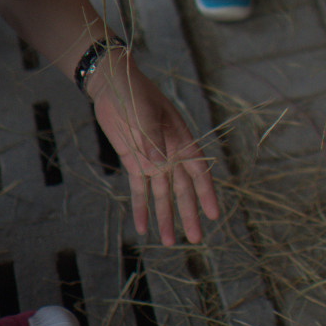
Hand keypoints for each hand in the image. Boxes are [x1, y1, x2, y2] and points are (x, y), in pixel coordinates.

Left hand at [88, 49, 220, 242]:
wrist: (112, 84)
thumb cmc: (134, 92)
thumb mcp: (143, 113)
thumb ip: (151, 140)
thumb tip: (158, 166)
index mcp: (180, 138)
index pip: (197, 171)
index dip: (205, 193)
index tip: (213, 214)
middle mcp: (169, 152)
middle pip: (182, 189)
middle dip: (188, 213)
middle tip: (195, 239)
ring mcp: (151, 159)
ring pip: (162, 194)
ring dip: (165, 217)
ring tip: (170, 241)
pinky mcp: (133, 161)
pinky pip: (139, 189)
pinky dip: (141, 207)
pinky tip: (142, 227)